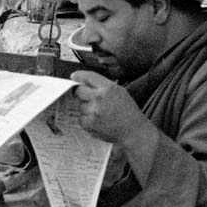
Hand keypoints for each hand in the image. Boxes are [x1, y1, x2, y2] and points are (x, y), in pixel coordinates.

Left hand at [71, 69, 158, 185]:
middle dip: (81, 92)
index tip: (74, 76)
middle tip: (87, 97)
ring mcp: (93, 111)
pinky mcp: (89, 123)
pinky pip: (81, 118)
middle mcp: (99, 98)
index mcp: (108, 88)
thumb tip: (83, 82)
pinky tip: (99, 121)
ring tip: (101, 113)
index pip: (88, 77)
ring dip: (87, 108)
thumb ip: (102, 85)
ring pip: (80, 105)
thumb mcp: (119, 91)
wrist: (132, 131)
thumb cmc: (126, 110)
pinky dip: (88, 119)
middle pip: (78, 91)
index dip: (79, 76)